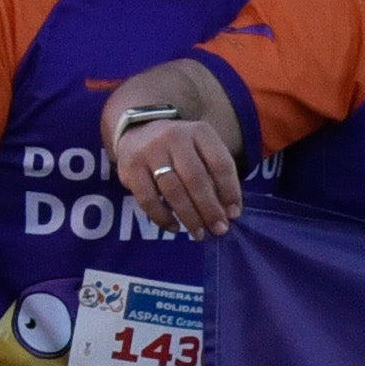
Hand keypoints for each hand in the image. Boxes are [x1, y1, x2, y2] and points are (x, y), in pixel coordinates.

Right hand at [112, 106, 242, 235]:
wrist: (139, 132)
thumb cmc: (181, 149)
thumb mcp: (202, 150)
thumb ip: (217, 176)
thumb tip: (229, 212)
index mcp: (200, 132)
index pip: (220, 164)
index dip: (230, 191)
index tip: (234, 214)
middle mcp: (175, 137)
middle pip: (196, 179)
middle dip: (210, 209)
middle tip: (219, 229)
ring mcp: (150, 151)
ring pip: (173, 190)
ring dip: (189, 216)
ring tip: (199, 233)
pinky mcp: (130, 168)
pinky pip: (148, 199)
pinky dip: (162, 217)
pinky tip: (174, 227)